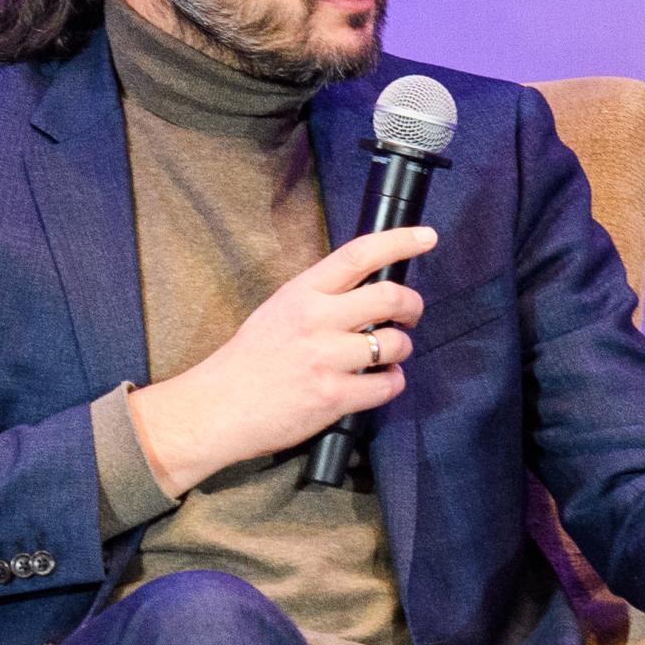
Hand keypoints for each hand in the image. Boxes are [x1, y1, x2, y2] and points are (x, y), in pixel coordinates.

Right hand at [126, 225, 435, 490]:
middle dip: (412, 305)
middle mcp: (317, 320)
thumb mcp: (279, 311)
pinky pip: (388, 384)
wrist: (218, 408)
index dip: (400, 241)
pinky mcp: (334, 397)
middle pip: (390, 297)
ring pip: (395, 344)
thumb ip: (320, 299)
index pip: (359, 255)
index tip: (426, 236)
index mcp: (302, 292)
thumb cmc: (248, 361)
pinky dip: (393, 382)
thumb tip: (366, 293)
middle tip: (410, 315)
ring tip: (387, 356)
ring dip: (401, 349)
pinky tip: (379, 383)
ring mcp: (327, 359)